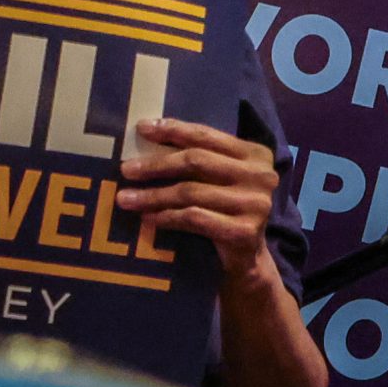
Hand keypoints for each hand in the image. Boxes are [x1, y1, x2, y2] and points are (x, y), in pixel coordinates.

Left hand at [117, 119, 281, 281]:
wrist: (246, 258)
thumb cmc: (225, 210)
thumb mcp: (219, 179)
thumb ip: (199, 160)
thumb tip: (147, 138)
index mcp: (256, 154)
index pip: (208, 136)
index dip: (174, 130)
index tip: (142, 128)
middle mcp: (262, 175)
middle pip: (197, 161)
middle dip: (157, 164)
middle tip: (126, 169)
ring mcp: (256, 204)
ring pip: (191, 192)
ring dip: (154, 195)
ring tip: (125, 198)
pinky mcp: (245, 231)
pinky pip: (195, 219)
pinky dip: (167, 217)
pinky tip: (148, 218)